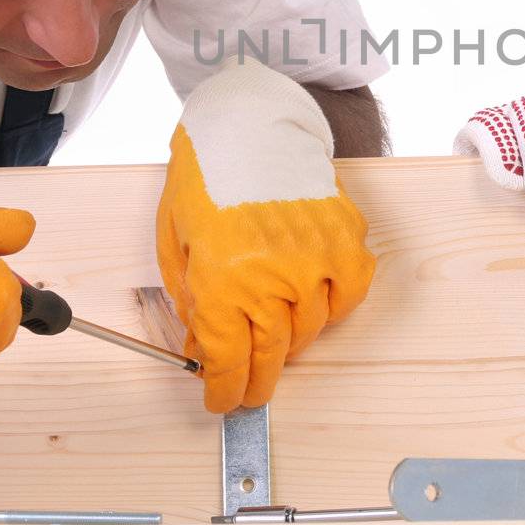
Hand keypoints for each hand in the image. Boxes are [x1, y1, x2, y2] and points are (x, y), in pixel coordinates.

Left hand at [156, 57, 375, 413]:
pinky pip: (349, 294)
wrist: (249, 122)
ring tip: (274, 328)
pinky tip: (314, 299)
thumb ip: (192, 303)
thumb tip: (204, 348)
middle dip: (256, 381)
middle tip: (250, 389)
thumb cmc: (205, 177)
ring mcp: (316, 260)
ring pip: (311, 331)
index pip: (230, 363)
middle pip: (272, 357)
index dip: (225, 392)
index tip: (223, 402)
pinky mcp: (345, 239)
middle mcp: (274, 278)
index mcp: (224, 282)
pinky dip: (334, 305)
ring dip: (290, 340)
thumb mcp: (175, 244)